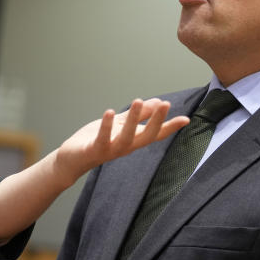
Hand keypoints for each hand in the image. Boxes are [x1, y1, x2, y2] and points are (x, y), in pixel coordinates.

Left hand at [54, 99, 188, 185]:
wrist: (72, 159)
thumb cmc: (97, 140)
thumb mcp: (120, 125)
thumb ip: (138, 116)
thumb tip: (157, 103)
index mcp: (133, 140)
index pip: (156, 134)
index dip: (170, 127)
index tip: (187, 119)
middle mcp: (125, 147)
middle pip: (146, 136)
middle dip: (157, 121)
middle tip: (166, 103)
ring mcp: (110, 149)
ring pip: (126, 137)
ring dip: (134, 120)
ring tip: (138, 101)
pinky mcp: (94, 149)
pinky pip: (103, 138)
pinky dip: (107, 126)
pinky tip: (110, 112)